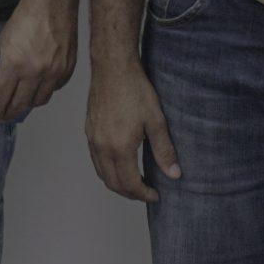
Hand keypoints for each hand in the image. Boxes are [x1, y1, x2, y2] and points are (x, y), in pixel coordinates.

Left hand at [0, 0, 77, 121]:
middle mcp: (35, 72)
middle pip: (20, 105)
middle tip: (2, 116)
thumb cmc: (26, 17)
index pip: (1, 97)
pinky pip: (54, 90)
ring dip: (27, 105)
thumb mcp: (3, 41)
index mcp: (14, 64)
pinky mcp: (67, 70)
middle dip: (9, 113)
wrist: (53, 3)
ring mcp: (54, 73)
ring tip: (19, 104)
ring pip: (38, 101)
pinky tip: (37, 87)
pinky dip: (44, 91)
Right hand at [85, 63, 180, 202]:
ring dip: (117, 183)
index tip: (156, 195)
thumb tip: (174, 174)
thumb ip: (164, 150)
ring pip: (102, 173)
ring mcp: (93, 139)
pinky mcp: (89, 131)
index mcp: (119, 147)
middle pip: (112, 183)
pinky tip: (120, 164)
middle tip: (146, 193)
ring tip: (134, 182)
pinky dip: (107, 170)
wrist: (113, 68)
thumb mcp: (156, 121)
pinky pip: (96, 160)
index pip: (130, 183)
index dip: (143, 194)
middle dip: (130, 193)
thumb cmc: (134, 90)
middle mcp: (102, 147)